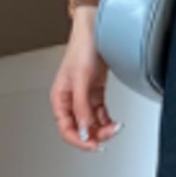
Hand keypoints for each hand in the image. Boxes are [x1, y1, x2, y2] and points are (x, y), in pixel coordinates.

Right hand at [49, 20, 121, 151]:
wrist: (96, 31)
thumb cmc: (82, 48)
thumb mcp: (81, 80)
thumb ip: (81, 107)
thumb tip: (83, 130)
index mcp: (60, 97)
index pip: (66, 128)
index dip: (78, 140)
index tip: (93, 145)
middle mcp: (71, 100)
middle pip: (80, 128)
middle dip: (95, 134)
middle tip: (109, 134)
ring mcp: (84, 97)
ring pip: (92, 123)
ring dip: (104, 129)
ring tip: (115, 127)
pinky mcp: (96, 94)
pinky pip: (101, 114)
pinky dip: (108, 121)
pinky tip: (114, 122)